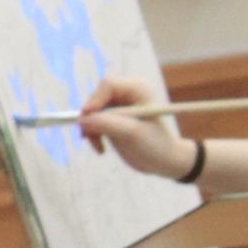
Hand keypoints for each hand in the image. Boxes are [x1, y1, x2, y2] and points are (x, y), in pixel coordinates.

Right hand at [79, 77, 194, 177]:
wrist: (164, 162)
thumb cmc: (156, 145)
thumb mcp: (132, 134)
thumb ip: (108, 123)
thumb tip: (83, 119)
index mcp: (137, 89)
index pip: (108, 85)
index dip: (95, 99)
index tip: (86, 117)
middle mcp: (126, 94)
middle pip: (97, 98)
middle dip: (91, 118)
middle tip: (89, 137)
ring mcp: (118, 106)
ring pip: (92, 112)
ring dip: (91, 129)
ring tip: (99, 147)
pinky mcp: (112, 119)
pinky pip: (93, 122)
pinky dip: (93, 135)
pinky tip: (101, 148)